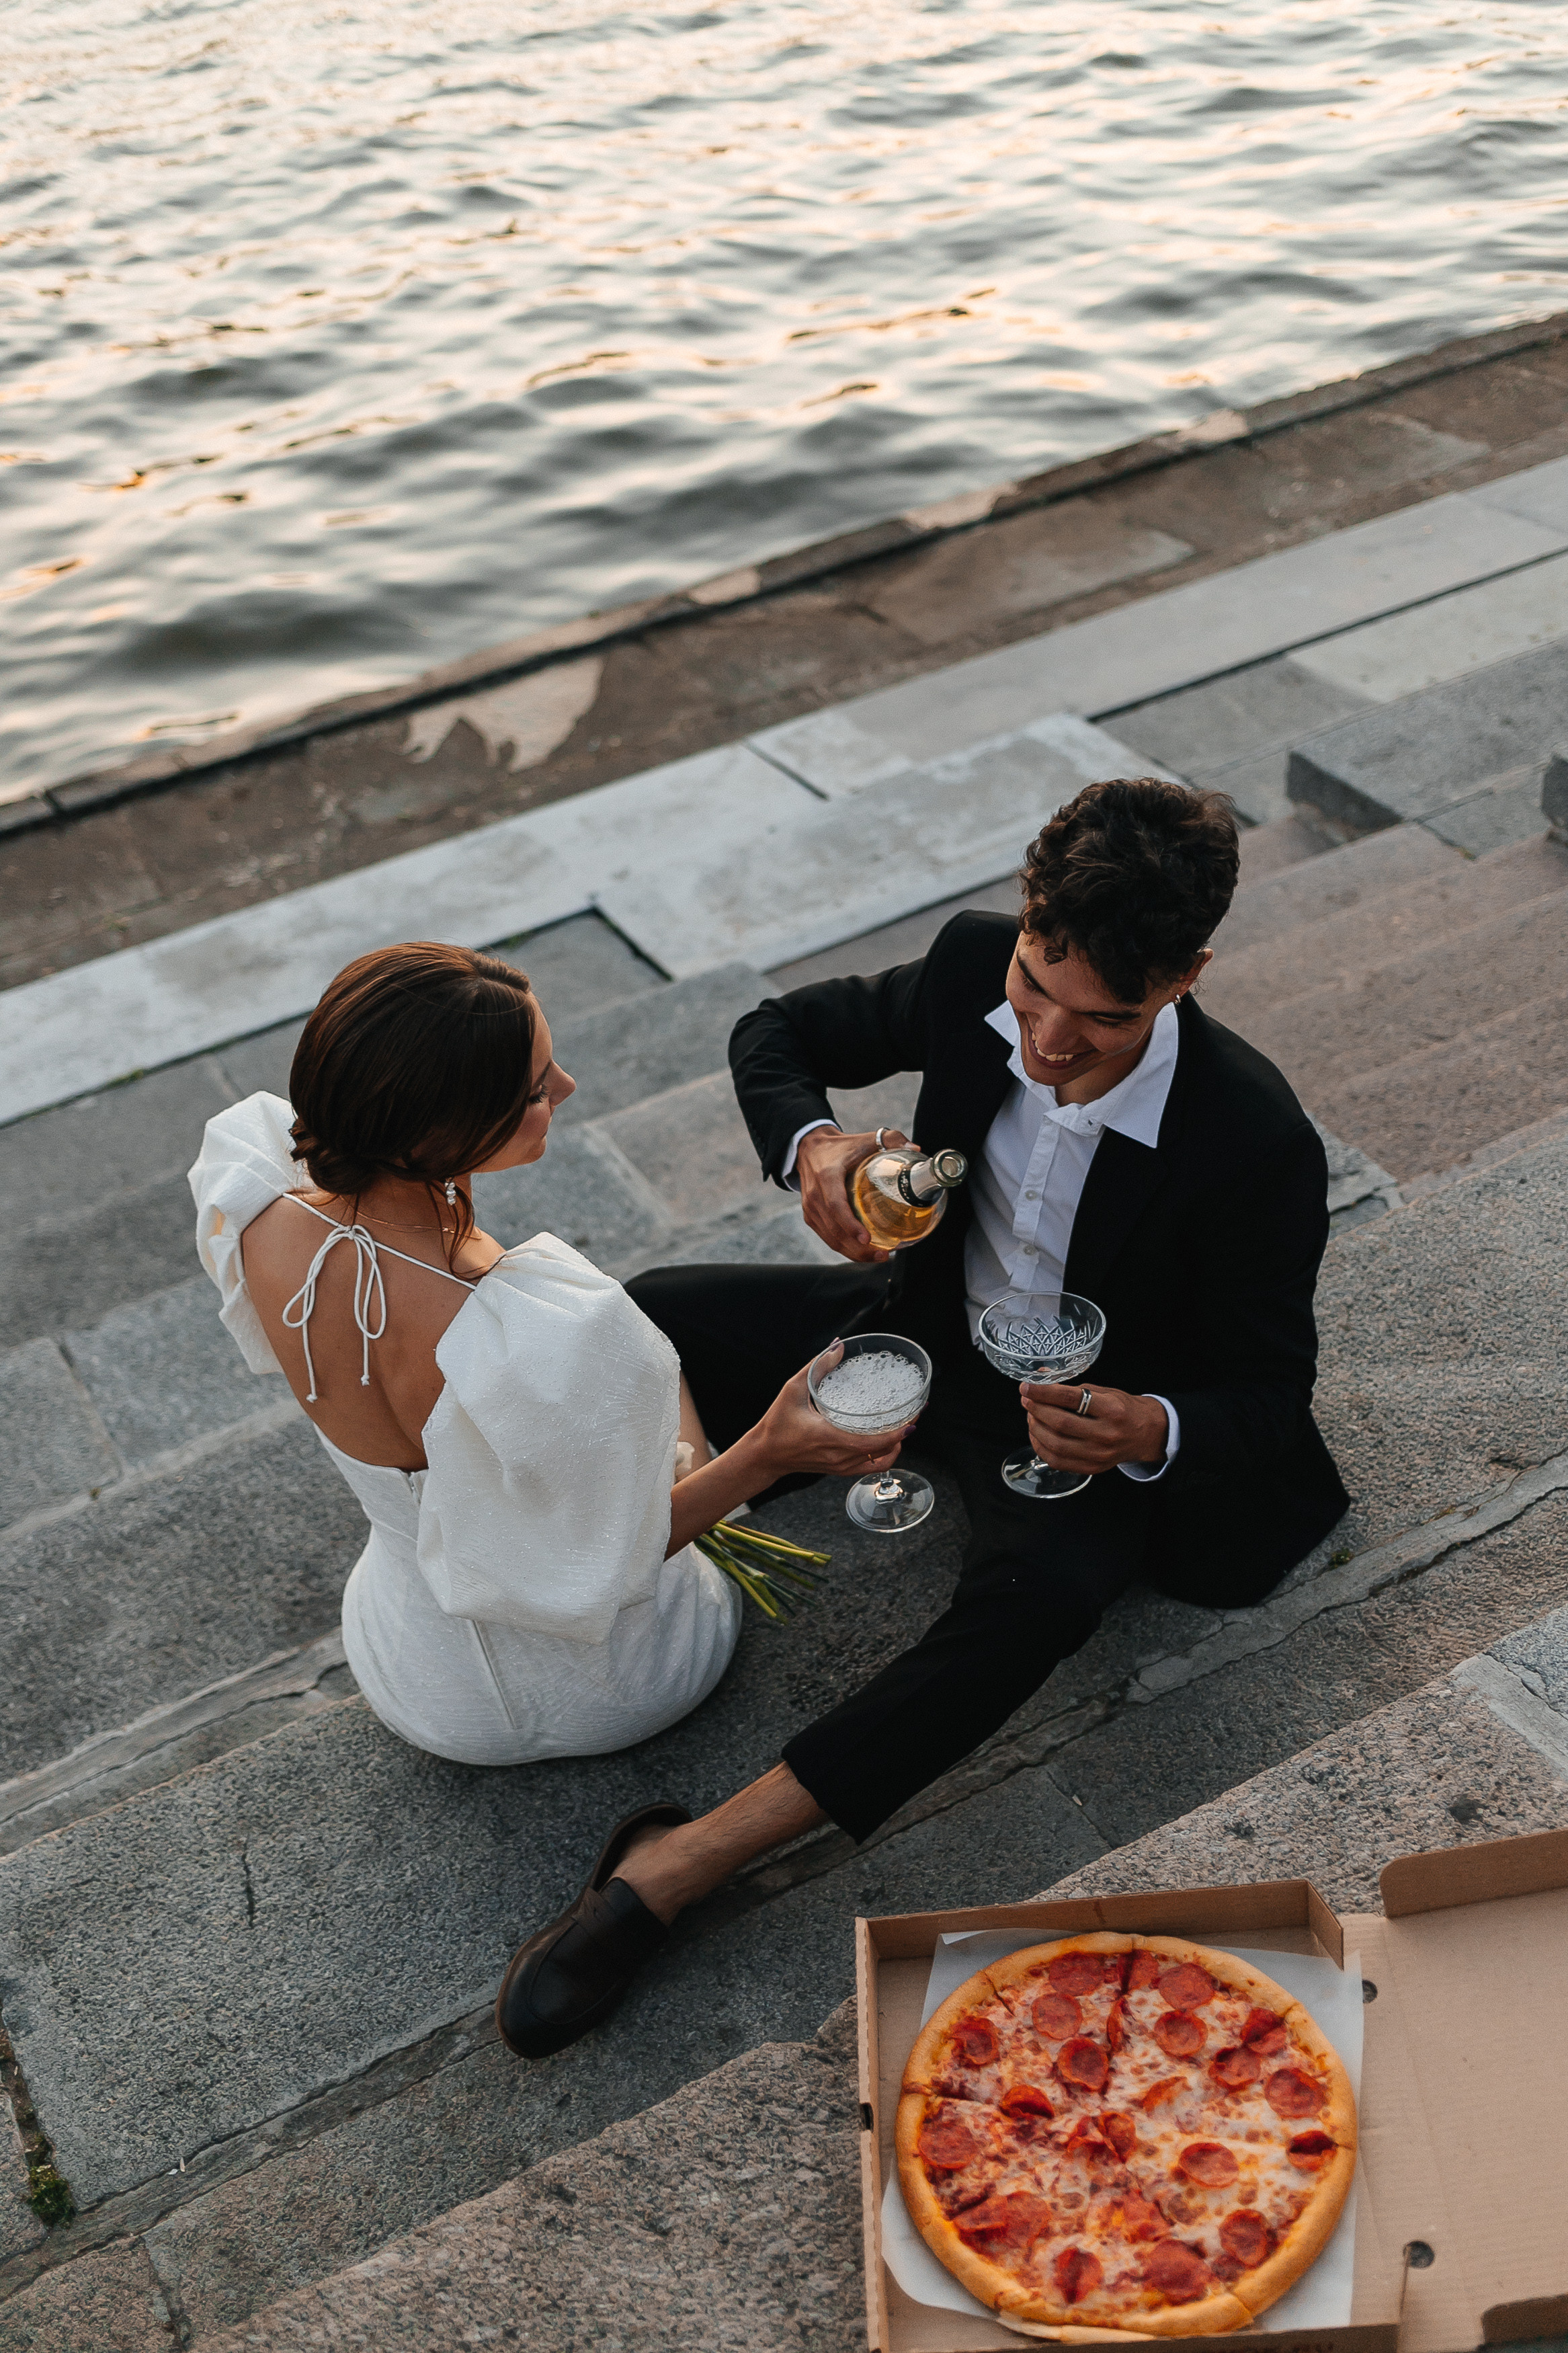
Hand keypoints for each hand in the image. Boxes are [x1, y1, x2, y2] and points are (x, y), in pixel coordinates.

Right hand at [754, 1357, 912, 1479]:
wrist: (765, 1454)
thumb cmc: (777, 1422)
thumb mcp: (792, 1389)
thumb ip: (817, 1366)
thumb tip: (838, 1345)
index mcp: (829, 1438)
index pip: (873, 1442)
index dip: (897, 1433)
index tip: (913, 1418)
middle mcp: (839, 1456)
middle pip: (884, 1452)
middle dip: (904, 1434)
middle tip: (915, 1414)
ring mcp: (840, 1466)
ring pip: (880, 1462)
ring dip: (896, 1446)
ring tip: (903, 1427)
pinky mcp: (839, 1471)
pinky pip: (870, 1467)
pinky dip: (883, 1456)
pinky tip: (886, 1441)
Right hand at [794, 1126, 908, 1263]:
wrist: (809, 1148)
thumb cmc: (840, 1146)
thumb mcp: (864, 1139)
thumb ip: (891, 1139)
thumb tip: (915, 1150)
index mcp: (826, 1176)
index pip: (834, 1205)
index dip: (850, 1224)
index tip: (867, 1238)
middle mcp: (814, 1195)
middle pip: (834, 1230)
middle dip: (858, 1248)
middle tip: (883, 1254)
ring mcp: (810, 1209)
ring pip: (830, 1239)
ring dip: (853, 1253)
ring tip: (878, 1257)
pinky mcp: (810, 1217)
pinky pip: (828, 1238)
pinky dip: (846, 1248)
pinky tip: (864, 1252)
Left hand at [1021, 1382, 1167, 1475]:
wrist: (1145, 1434)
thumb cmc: (1122, 1409)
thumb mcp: (1103, 1391)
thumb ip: (1072, 1387)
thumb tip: (1041, 1378)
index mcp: (1112, 1409)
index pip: (1071, 1398)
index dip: (1044, 1392)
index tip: (1027, 1386)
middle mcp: (1107, 1434)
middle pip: (1061, 1423)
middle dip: (1037, 1409)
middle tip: (1026, 1399)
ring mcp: (1099, 1454)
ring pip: (1056, 1444)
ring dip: (1036, 1428)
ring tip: (1031, 1415)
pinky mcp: (1092, 1468)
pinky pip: (1057, 1461)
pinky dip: (1041, 1447)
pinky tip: (1037, 1434)